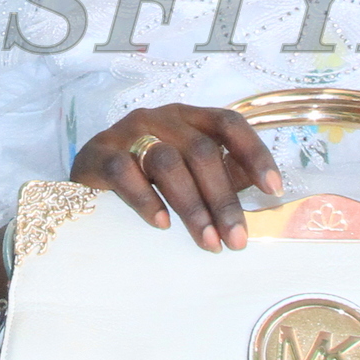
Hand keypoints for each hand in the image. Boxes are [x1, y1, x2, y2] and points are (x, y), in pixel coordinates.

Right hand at [72, 105, 283, 251]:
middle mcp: (162, 118)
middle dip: (224, 198)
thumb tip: (262, 190)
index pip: (229, 123)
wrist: (85, 178)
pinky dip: (146, 199)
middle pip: (202, 151)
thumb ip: (223, 174)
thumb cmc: (147, 175)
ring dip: (192, 206)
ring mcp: (128, 132)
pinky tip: (161, 225)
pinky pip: (125, 172)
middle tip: (236, 240)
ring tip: (207, 242)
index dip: (255, 152)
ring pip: (167, 162)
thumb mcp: (188, 171)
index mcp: (190, 118)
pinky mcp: (99, 153)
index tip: (273, 189)